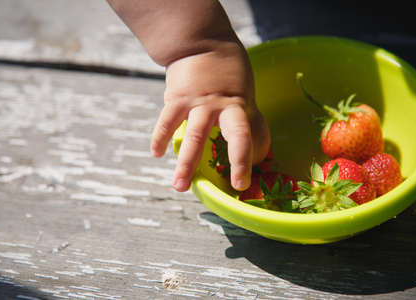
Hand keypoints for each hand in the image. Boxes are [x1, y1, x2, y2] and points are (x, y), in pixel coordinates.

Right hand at [150, 40, 270, 191]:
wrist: (200, 41)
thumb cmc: (226, 69)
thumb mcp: (243, 90)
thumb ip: (246, 117)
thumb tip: (254, 147)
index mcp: (242, 104)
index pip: (256, 133)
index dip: (258, 154)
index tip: (252, 174)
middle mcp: (224, 106)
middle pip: (236, 135)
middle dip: (238, 162)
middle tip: (238, 186)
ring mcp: (199, 103)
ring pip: (194, 136)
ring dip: (186, 164)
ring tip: (179, 187)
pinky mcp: (177, 98)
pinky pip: (166, 122)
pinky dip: (159, 138)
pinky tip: (156, 154)